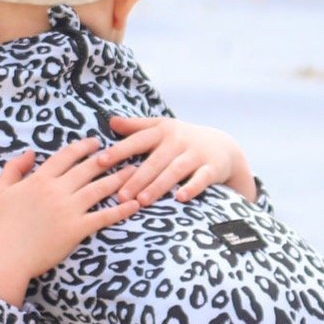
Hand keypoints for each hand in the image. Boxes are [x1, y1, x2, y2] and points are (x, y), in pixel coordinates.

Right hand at [0, 137, 138, 304]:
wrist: (7, 258)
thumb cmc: (3, 226)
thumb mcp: (1, 191)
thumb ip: (13, 168)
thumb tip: (29, 153)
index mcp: (40, 180)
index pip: (66, 156)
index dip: (83, 147)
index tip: (95, 142)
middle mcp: (57, 191)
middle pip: (88, 168)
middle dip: (108, 158)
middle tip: (123, 152)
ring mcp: (69, 210)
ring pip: (99, 188)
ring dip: (119, 178)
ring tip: (135, 171)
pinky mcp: (77, 229)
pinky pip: (104, 217)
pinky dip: (121, 210)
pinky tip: (135, 204)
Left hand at [99, 116, 255, 203]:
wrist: (223, 146)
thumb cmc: (183, 140)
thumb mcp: (163, 128)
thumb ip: (137, 127)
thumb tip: (110, 122)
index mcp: (163, 131)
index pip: (138, 141)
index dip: (119, 151)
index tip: (100, 162)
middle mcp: (179, 140)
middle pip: (154, 161)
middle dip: (137, 178)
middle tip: (120, 196)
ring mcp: (196, 154)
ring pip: (175, 171)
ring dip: (158, 185)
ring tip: (142, 201)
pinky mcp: (213, 168)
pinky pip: (201, 179)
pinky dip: (191, 187)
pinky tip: (180, 198)